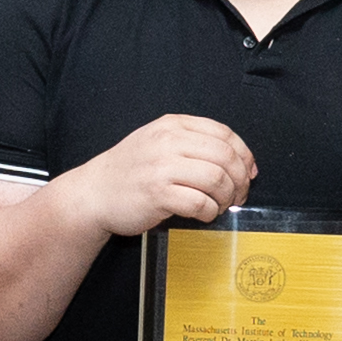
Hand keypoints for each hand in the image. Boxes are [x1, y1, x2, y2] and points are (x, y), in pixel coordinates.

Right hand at [56, 114, 259, 236]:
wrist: (93, 193)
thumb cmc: (129, 171)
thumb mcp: (158, 142)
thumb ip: (194, 144)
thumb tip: (241, 162)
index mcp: (172, 125)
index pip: (224, 134)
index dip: (244, 155)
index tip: (248, 172)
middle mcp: (168, 141)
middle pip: (225, 157)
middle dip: (240, 180)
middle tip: (238, 195)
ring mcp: (162, 167)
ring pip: (216, 179)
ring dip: (226, 198)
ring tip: (220, 206)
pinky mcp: (157, 194)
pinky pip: (199, 203)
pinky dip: (210, 212)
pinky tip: (204, 214)